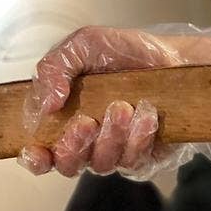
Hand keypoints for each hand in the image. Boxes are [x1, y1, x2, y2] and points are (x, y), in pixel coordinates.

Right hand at [18, 25, 210, 177]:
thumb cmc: (127, 53)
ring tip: (124, 107)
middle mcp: (87, 142)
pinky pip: (134, 161)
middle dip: (74, 146)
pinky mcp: (144, 158)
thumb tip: (43, 103)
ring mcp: (116, 153)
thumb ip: (55, 67)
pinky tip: (146, 115)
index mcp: (65, 119)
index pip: (41, 152)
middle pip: (68, 165)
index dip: (35, 159)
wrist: (176, 59)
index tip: (37, 152)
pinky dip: (138, 138)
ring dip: (111, 136)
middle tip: (87, 122)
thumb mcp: (85, 45)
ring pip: (102, 163)